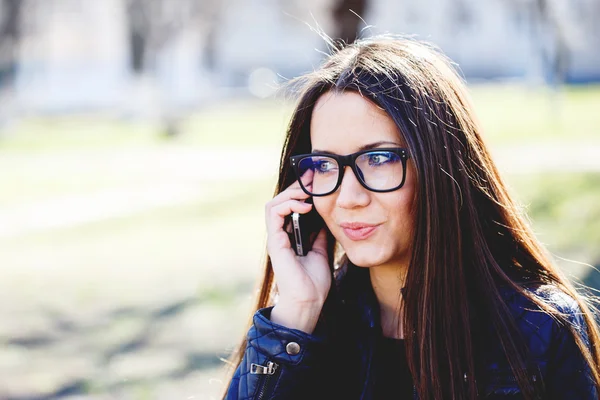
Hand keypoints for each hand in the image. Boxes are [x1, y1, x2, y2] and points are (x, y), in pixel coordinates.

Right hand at [264, 170, 330, 331]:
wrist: (309, 301)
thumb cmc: (314, 282)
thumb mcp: (321, 250)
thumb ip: (318, 234)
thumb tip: (326, 216)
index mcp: (289, 237)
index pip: (290, 206)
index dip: (301, 192)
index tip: (316, 180)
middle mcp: (280, 235)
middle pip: (281, 202)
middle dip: (296, 187)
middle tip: (312, 178)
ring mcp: (276, 238)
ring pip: (274, 204)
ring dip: (291, 194)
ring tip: (307, 192)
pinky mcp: (275, 242)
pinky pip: (274, 214)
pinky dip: (288, 205)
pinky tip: (305, 206)